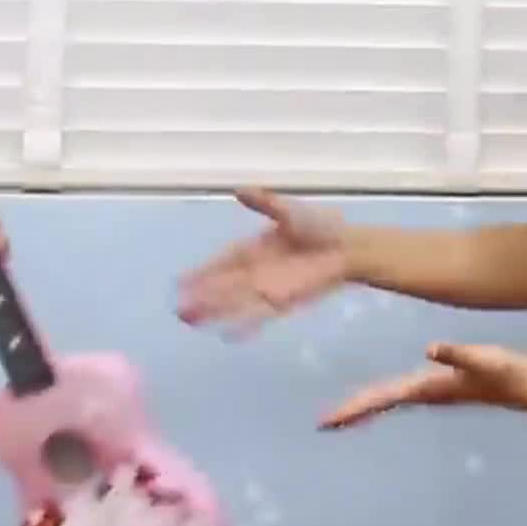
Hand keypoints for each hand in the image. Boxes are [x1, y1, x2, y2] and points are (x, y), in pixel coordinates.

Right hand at [177, 187, 348, 334]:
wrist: (348, 247)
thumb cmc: (320, 227)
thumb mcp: (288, 211)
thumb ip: (264, 202)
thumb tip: (238, 189)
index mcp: (252, 249)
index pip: (221, 263)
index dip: (201, 273)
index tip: (180, 283)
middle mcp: (255, 272)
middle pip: (223, 287)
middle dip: (202, 298)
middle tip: (178, 310)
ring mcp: (269, 288)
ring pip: (235, 303)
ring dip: (215, 312)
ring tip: (191, 320)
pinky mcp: (285, 301)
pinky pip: (261, 315)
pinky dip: (246, 325)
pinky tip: (228, 336)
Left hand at [319, 343, 526, 429]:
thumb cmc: (510, 372)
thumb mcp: (485, 359)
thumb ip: (457, 354)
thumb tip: (429, 348)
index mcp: (430, 388)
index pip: (384, 398)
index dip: (356, 407)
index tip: (328, 422)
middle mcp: (427, 393)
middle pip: (381, 404)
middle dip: (353, 413)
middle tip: (323, 424)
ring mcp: (435, 392)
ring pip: (391, 401)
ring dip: (367, 407)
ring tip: (341, 416)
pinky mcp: (444, 386)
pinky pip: (404, 394)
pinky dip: (386, 398)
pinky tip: (382, 399)